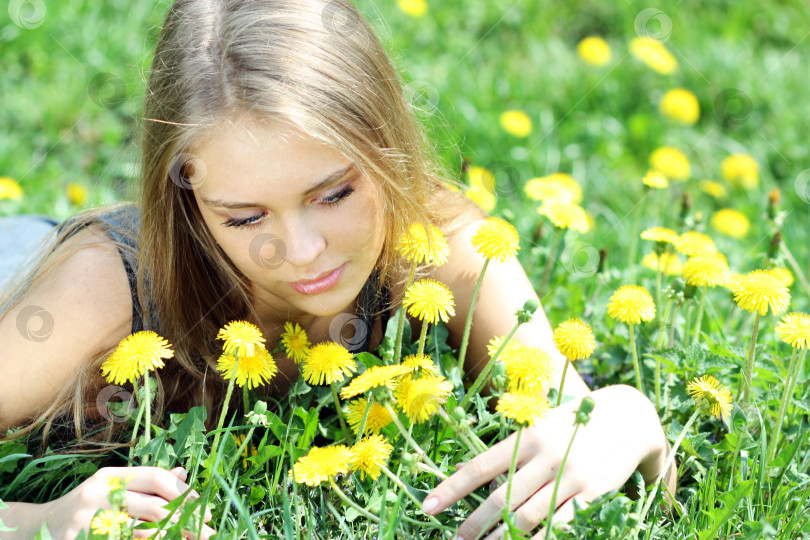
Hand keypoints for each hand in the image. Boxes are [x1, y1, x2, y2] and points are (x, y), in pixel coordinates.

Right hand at [44, 466, 215, 538]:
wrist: (39, 529)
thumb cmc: (85, 509)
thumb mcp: (112, 489)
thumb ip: (145, 484)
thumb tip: (181, 473)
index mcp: (112, 476)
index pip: (157, 478)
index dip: (184, 492)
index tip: (204, 507)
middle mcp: (100, 493)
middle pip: (154, 507)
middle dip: (186, 521)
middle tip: (207, 532)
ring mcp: (88, 520)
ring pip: (142, 532)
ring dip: (171, 538)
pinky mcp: (80, 539)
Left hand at [422, 385, 666, 538]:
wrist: (629, 418)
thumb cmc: (573, 422)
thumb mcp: (538, 425)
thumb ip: (506, 451)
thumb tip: (466, 472)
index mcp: (526, 436)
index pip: (480, 467)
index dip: (451, 489)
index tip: (428, 507)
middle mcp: (545, 456)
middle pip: (500, 499)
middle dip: (473, 524)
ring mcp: (570, 477)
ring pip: (527, 518)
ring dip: (501, 539)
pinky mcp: (593, 494)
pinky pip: (561, 525)